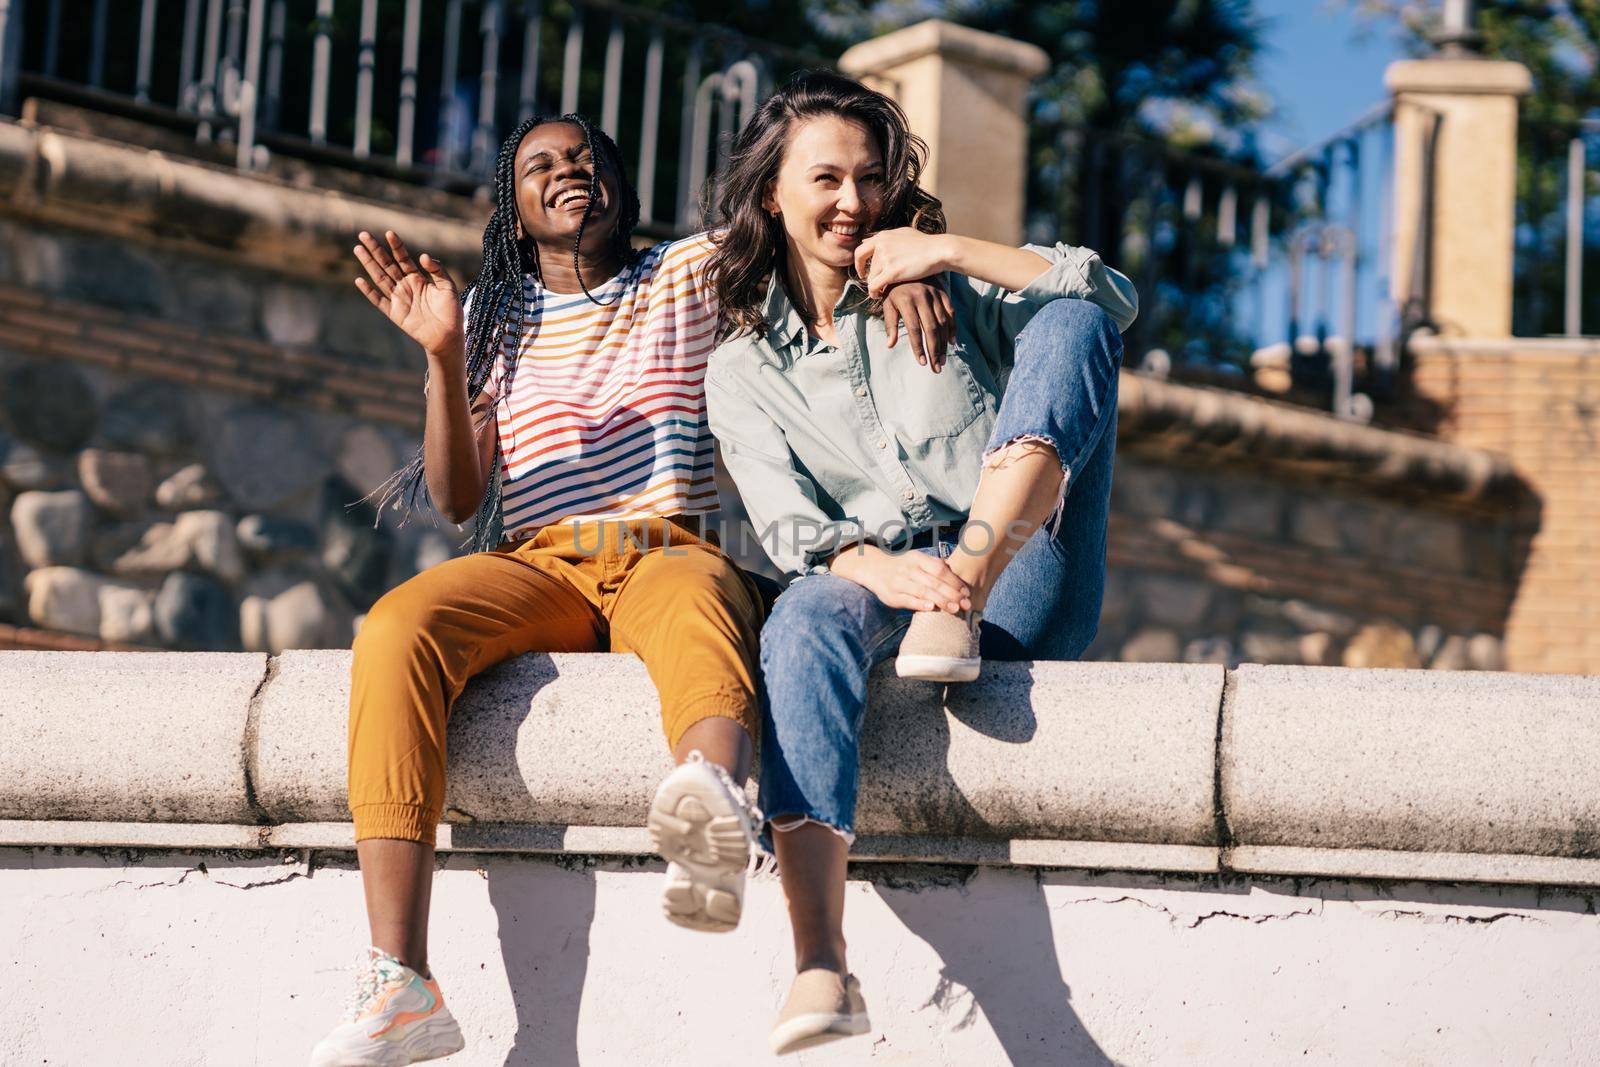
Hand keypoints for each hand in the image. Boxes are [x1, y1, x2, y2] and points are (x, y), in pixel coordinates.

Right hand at [353, 230, 463, 367]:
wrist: (448, 336)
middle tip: (363, 234)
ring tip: (358, 249)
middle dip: (375, 249)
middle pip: (387, 264)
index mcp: (417, 278)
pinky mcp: (394, 313)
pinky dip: (369, 292)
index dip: (396, 246)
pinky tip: (359, 280)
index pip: (403, 258)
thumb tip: (423, 256)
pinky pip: (379, 301)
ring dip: (368, 264)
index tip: (389, 233)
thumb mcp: (448, 287)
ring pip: (380, 278)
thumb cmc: (450, 311)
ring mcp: (398, 298)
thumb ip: (438, 271)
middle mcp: (405, 286)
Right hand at [830, 544, 970, 613]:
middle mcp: (908, 569)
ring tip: (955, 609)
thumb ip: (935, 566)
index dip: (954, 581)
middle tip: (966, 604)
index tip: (966, 592)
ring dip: (941, 601)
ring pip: (923, 591)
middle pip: (934, 582)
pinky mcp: (892, 596)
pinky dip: (920, 604)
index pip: (939, 569)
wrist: (875, 569)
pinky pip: (908, 600)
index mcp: (917, 558)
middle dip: (952, 594)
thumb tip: (960, 576)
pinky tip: (931, 609)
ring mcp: (899, 582)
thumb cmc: (904, 567)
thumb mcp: (918, 560)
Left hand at [854, 228, 950, 299]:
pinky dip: (873, 293)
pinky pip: (874, 286)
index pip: (860, 250)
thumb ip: (885, 238)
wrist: (938, 250)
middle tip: (873, 283)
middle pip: (866, 267)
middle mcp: (881, 245)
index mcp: (882, 236)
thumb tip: (866, 240)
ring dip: (874, 286)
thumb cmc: (924, 243)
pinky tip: (878, 296)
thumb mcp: (903, 233)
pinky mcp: (892, 272)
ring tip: (880, 292)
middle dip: (868, 276)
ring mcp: (885, 258)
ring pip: (871, 278)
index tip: (863, 271)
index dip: (858, 263)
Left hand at [881, 280, 954, 371]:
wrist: (907, 263)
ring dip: (944, 343)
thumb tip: (890, 345)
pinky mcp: (943, 293)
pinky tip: (951, 342)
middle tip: (936, 367)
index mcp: (906, 301)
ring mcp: (935, 295)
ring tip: (942, 360)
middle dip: (934, 350)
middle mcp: (922, 298)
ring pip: (943, 323)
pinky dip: (953, 328)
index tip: (922, 363)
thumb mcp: (887, 303)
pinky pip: (951, 313)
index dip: (918, 347)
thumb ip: (890, 324)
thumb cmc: (894, 289)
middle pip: (931, 329)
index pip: (914, 329)